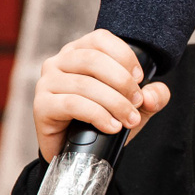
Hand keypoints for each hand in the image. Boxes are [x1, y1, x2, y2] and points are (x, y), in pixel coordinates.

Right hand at [33, 29, 170, 162]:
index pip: (101, 39)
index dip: (125, 56)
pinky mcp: (41, 105)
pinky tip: (112, 126)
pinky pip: (72, 104)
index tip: (140, 79)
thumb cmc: (103, 121)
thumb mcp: (135, 107)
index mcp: (79, 51)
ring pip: (85, 84)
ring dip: (114, 103)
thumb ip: (152, 96)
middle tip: (137, 103)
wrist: (78, 154)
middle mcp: (59, 62)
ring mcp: (47, 82)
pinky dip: (98, 115)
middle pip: (93, 60)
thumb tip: (152, 95)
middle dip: (122, 82)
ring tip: (129, 120)